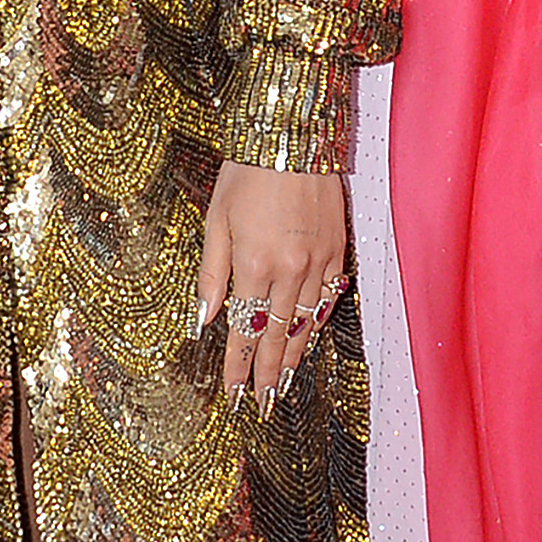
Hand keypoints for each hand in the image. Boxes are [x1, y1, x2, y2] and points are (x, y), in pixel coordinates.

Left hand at [195, 162, 348, 407]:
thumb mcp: (216, 221)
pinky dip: (317, 323)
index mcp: (255, 264)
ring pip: (306, 323)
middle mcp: (290, 270)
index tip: (234, 395)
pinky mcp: (338, 250)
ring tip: (283, 383)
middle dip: (268, 374)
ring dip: (294, 357)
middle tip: (262, 405)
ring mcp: (318, 262)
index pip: (244, 331)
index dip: (238, 367)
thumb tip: (203, 320)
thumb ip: (211, 275)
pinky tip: (309, 338)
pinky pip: (328, 299)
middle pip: (277, 336)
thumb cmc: (246, 173)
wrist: (293, 136)